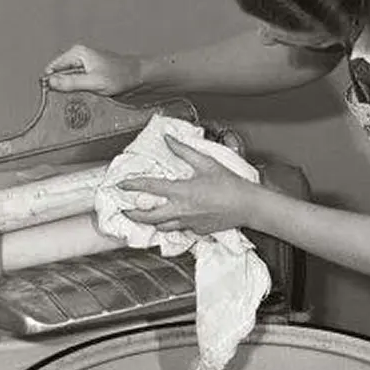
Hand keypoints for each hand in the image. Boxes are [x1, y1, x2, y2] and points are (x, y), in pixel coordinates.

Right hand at [44, 44, 141, 95]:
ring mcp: (85, 66)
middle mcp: (79, 57)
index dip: (49, 81)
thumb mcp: (93, 82)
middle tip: (64, 101)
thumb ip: (71, 82)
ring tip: (75, 100)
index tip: (48, 95)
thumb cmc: (120, 76)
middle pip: (60, 74)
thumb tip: (51, 82)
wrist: (138, 76)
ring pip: (69, 81)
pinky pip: (78, 84)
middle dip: (60, 87)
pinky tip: (83, 99)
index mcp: (77, 53)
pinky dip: (79, 92)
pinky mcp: (90, 75)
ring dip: (71, 91)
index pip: (53, 67)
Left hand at [121, 135, 258, 235]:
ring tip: (146, 217)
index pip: (149, 187)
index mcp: (181, 191)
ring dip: (151, 222)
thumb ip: (184, 151)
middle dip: (133, 215)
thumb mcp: (206, 162)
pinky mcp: (197, 231)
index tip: (122, 185)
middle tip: (124, 211)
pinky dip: (173, 224)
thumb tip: (169, 139)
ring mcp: (188, 223)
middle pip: (148, 217)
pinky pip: (179, 229)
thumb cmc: (230, 184)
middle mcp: (181, 210)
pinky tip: (173, 219)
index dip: (132, 185)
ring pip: (162, 227)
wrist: (247, 206)